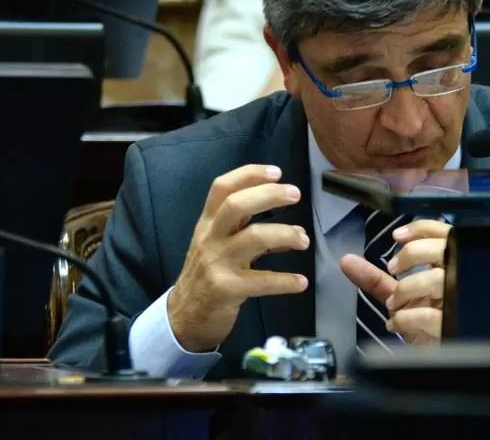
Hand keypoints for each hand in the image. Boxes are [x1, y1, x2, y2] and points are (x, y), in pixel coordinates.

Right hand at [168, 164, 309, 352]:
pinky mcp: (226, 290)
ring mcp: (217, 263)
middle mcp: (210, 238)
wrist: (184, 317)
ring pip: (253, 238)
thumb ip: (248, 232)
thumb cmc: (207, 275)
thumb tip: (293, 230)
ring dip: (285, 234)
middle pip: (236, 205)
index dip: (249, 174)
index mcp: (207, 223)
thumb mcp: (219, 246)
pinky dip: (285, 281)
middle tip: (295, 194)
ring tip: (304, 239)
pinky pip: (261, 282)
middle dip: (268, 195)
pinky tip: (300, 282)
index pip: (222, 188)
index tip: (276, 172)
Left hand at [340, 219, 450, 345]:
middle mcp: (458, 281)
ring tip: (393, 304)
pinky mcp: (453, 327)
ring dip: (405, 290)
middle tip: (395, 268)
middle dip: (412, 254)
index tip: (397, 236)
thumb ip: (376, 279)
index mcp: (448, 269)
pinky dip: (405, 318)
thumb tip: (346, 261)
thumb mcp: (399, 299)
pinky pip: (430, 316)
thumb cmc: (424, 326)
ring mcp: (459, 303)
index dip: (422, 228)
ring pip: (437, 279)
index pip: (445, 234)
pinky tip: (396, 324)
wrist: (436, 359)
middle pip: (444, 249)